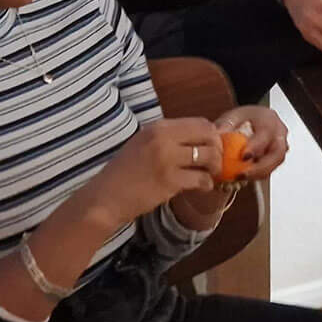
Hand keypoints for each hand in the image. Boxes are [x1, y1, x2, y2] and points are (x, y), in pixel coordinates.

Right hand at [82, 116, 220, 228]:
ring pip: (209, 156)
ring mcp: (167, 159)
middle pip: (209, 135)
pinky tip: (202, 187)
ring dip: (214, 167)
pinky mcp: (170, 181)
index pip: (199, 122)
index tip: (212, 146)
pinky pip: (201, 179)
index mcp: (157, 127)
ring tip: (209, 174)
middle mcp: (163, 138)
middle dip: (218, 148)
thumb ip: (167, 138)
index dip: (211, 135)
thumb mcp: (142, 144)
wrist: (104, 198)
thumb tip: (200, 138)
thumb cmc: (123, 173)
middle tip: (215, 162)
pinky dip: (206, 184)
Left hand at [214, 104, 289, 181]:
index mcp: (269, 120)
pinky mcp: (276, 159)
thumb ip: (225, 125)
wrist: (253, 121)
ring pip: (275, 165)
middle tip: (241, 174)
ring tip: (239, 178)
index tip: (244, 157)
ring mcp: (280, 147)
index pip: (266, 134)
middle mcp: (279, 134)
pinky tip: (243, 177)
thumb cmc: (244, 119)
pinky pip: (270, 169)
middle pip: (277, 154)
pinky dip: (257, 176)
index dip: (256, 147)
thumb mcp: (232, 117)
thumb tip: (217, 134)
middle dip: (260, 168)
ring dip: (258, 174)